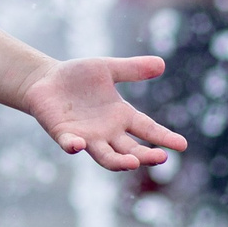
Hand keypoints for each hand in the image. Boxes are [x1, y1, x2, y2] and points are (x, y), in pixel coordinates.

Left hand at [22, 55, 186, 171]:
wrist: (45, 80)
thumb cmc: (78, 77)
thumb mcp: (107, 69)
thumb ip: (132, 69)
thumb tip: (162, 63)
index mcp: (121, 116)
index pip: (147, 129)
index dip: (164, 137)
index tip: (182, 144)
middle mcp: (108, 132)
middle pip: (131, 149)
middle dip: (146, 155)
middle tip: (161, 157)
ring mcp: (87, 136)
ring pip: (106, 156)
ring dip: (119, 162)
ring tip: (133, 163)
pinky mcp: (64, 135)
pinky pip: (70, 144)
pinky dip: (74, 146)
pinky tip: (79, 145)